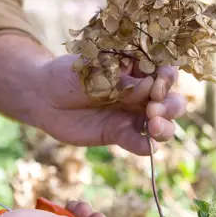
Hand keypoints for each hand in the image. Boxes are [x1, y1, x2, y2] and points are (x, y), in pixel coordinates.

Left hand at [33, 54, 186, 155]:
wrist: (44, 97)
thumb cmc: (68, 75)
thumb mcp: (93, 70)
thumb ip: (120, 80)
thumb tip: (148, 86)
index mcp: (138, 69)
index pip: (165, 72)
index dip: (167, 78)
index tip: (157, 83)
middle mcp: (142, 93)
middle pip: (171, 100)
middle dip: (170, 106)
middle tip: (154, 109)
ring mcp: (133, 115)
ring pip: (163, 124)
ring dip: (165, 127)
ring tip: (154, 126)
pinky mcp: (121, 134)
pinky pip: (140, 143)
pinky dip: (147, 146)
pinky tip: (147, 146)